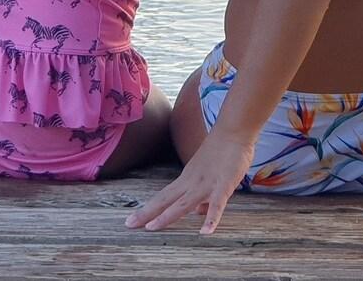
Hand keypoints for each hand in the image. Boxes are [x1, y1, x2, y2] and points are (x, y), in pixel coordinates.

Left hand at [125, 130, 253, 234]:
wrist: (233, 131)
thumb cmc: (222, 151)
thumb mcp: (207, 175)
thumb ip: (203, 196)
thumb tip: (198, 212)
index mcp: (186, 180)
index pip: (163, 197)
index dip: (148, 209)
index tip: (132, 220)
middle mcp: (191, 182)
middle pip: (165, 200)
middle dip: (147, 213)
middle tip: (128, 224)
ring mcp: (206, 184)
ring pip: (183, 203)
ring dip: (167, 216)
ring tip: (152, 228)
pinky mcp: (223, 185)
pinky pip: (217, 205)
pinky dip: (211, 218)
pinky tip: (205, 232)